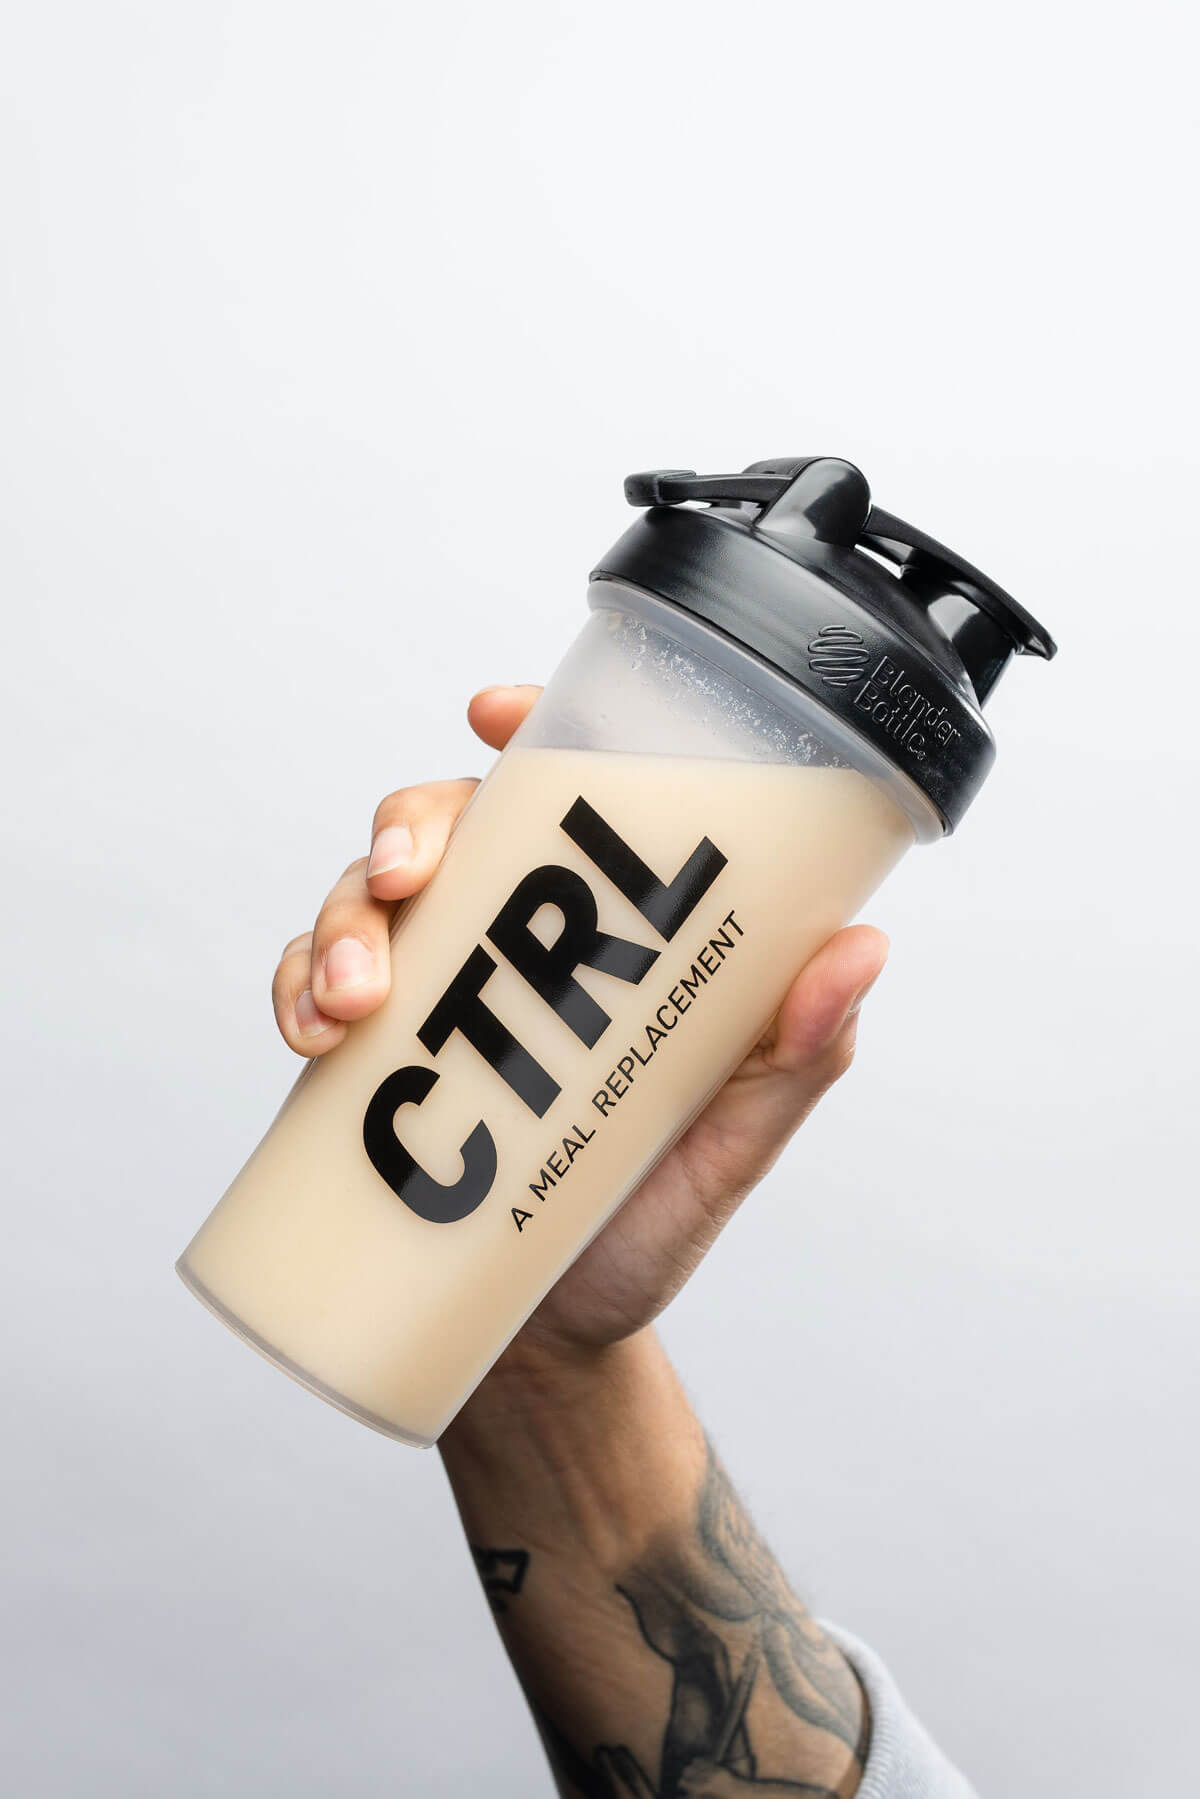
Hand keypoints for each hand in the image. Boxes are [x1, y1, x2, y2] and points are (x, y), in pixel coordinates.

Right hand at [270, 685, 887, 1361]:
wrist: (550, 1349)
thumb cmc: (647, 1228)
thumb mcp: (731, 1143)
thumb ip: (793, 1058)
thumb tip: (862, 951)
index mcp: (601, 937)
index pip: (563, 800)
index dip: (527, 734)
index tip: (492, 716)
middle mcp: (513, 946)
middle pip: (444, 826)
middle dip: (408, 827)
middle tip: (407, 878)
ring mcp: (434, 997)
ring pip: (364, 898)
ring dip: (344, 919)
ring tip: (356, 994)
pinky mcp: (368, 1061)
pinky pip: (308, 989)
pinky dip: (294, 989)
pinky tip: (312, 1031)